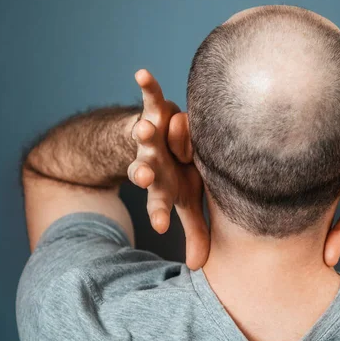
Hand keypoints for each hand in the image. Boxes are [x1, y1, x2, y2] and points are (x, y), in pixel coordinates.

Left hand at [128, 69, 209, 268]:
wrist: (155, 143)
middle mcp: (154, 163)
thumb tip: (198, 268)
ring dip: (145, 132)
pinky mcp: (153, 112)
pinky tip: (141, 73)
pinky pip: (151, 98)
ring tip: (143, 128)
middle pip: (149, 169)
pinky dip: (148, 86)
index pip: (161, 203)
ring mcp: (152, 137)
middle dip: (146, 172)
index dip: (161, 213)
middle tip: (143, 176)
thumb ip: (195, 229)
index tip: (160, 226)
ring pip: (148, 136)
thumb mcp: (187, 201)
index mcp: (164, 187)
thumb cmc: (178, 174)